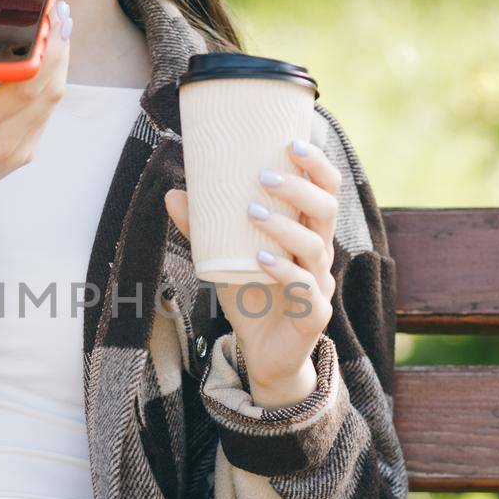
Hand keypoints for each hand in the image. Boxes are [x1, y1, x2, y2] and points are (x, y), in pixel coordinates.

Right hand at [0, 0, 71, 216]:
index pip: (28, 82)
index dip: (46, 48)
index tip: (49, 17)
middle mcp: (4, 140)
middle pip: (51, 87)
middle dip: (59, 47)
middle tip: (58, 11)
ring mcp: (18, 150)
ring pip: (53, 101)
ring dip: (58, 65)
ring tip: (57, 31)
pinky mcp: (23, 155)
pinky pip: (44, 114)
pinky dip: (49, 87)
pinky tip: (46, 65)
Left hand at [163, 138, 341, 399]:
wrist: (262, 356)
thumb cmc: (251, 298)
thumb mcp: (223, 260)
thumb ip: (203, 230)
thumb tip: (173, 193)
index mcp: (306, 234)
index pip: (325, 191)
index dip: (316, 166)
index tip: (292, 141)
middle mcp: (319, 255)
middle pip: (326, 212)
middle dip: (300, 188)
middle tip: (264, 175)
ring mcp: (319, 285)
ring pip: (315, 247)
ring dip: (285, 226)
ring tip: (252, 212)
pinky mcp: (313, 316)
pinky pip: (305, 290)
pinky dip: (284, 271)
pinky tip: (261, 258)